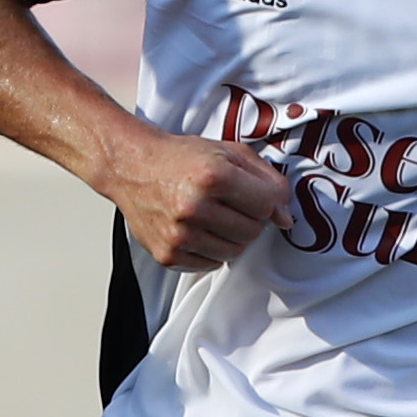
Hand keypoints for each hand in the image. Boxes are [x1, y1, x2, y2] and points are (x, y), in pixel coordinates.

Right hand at [99, 127, 296, 270]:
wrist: (131, 166)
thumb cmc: (180, 158)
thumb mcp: (228, 153)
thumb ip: (266, 179)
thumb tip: (285, 217)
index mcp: (212, 176)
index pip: (266, 205)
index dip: (265, 200)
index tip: (254, 194)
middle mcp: (194, 206)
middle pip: (252, 231)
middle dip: (248, 218)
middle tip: (228, 203)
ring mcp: (179, 234)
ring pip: (234, 251)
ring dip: (231, 236)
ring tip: (213, 216)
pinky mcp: (168, 254)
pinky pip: (211, 264)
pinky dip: (211, 249)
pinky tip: (197, 229)